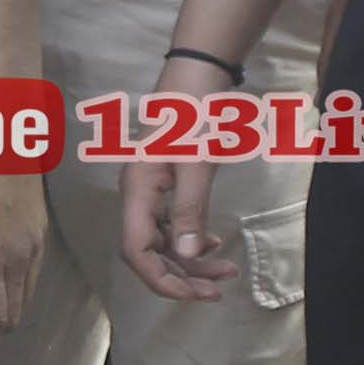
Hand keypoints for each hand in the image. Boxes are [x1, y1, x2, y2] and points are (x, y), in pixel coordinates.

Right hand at [117, 58, 236, 298]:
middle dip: (182, 275)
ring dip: (191, 261)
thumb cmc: (196, 111)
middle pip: (149, 253)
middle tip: (219, 288)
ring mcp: (150, 190)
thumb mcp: (197, 162)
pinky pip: (172, 225)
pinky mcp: (165, 184)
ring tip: (226, 272)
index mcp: (137, 190)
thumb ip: (190, 209)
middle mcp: (137, 195)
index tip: (196, 293)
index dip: (161, 279)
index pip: (136, 252)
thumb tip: (189, 254)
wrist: (198, 71)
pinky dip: (192, 240)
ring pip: (163, 241)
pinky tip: (214, 243)